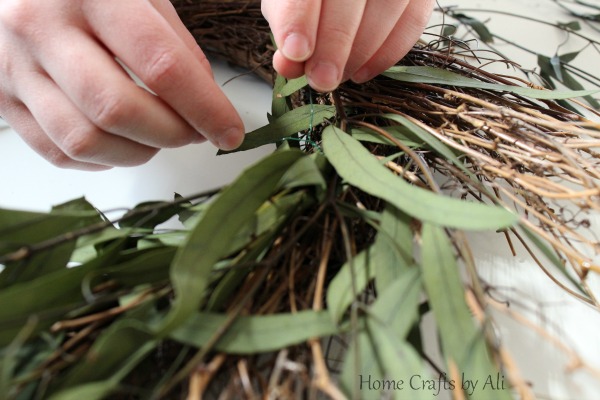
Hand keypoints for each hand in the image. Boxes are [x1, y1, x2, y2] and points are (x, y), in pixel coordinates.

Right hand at [0, 0, 243, 169]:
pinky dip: (102, 158)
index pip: (161, 66)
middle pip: (118, 109)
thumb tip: (207, 106)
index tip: (230, 131)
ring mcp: (14, 67)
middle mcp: (41, 29)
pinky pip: (58, 151)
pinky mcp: (2, 99)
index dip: (204, 108)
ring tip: (159, 137)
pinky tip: (122, 143)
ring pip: (85, 140)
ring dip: (138, 152)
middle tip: (195, 134)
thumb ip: (177, 47)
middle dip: (172, 134)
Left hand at [262, 0, 434, 91]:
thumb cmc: (310, 0)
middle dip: (334, 45)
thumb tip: (288, 65)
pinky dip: (387, 54)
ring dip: (360, 53)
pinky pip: (413, 21)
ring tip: (337, 77)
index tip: (296, 51)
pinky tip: (361, 72)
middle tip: (321, 79)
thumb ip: (285, 30)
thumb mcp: (287, 3)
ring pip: (387, 8)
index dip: (300, 18)